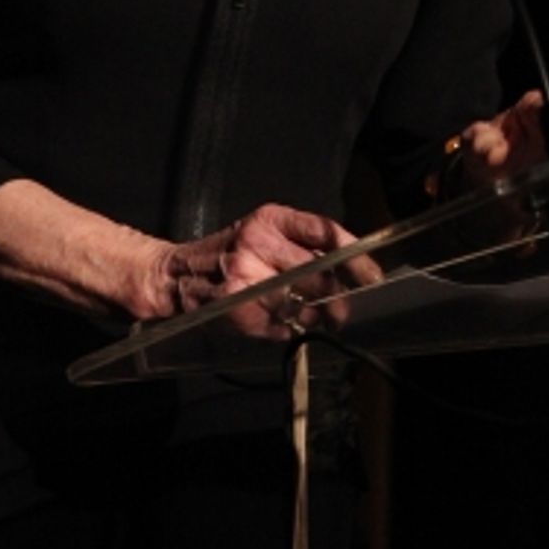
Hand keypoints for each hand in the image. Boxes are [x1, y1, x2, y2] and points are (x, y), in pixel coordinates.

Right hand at [157, 202, 379, 336]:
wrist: (176, 276)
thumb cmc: (229, 252)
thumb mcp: (262, 230)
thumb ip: (302, 241)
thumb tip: (352, 265)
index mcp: (269, 219)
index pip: (325, 232)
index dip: (355, 257)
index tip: (372, 277)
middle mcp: (257, 244)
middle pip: (320, 275)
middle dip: (338, 297)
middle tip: (342, 310)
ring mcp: (246, 278)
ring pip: (304, 305)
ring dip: (313, 317)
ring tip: (307, 317)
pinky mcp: (239, 310)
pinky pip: (283, 326)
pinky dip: (290, 329)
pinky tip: (280, 322)